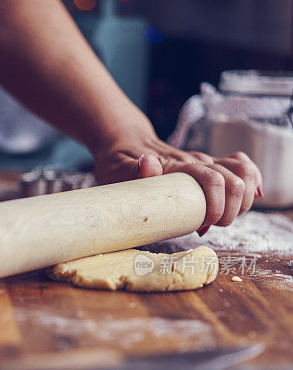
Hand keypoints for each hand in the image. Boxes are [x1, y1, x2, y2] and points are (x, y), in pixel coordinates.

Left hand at [94, 124, 262, 234]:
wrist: (125, 144)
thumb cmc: (119, 163)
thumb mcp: (118, 171)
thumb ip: (134, 170)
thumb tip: (149, 163)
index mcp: (178, 166)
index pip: (212, 179)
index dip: (217, 205)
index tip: (205, 226)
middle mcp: (198, 161)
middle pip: (237, 179)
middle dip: (233, 209)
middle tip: (211, 226)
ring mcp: (206, 162)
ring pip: (244, 172)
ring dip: (243, 200)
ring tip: (223, 217)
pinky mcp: (210, 166)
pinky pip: (242, 167)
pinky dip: (251, 184)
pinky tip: (243, 201)